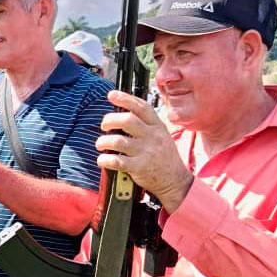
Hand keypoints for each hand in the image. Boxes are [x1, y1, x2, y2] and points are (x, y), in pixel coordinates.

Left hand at [96, 90, 193, 211]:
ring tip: (100, 144)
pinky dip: (105, 160)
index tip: (111, 95)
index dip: (125, 98)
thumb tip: (124, 114)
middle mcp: (152, 137)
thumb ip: (147, 125)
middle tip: (104, 125)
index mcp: (158, 127)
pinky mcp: (139, 168)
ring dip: (103, 141)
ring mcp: (146, 152)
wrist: (175, 181)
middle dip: (110, 120)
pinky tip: (102, 160)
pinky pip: (116, 161)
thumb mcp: (162, 136)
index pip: (141, 107)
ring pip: (118, 141)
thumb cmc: (164, 157)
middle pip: (127, 120)